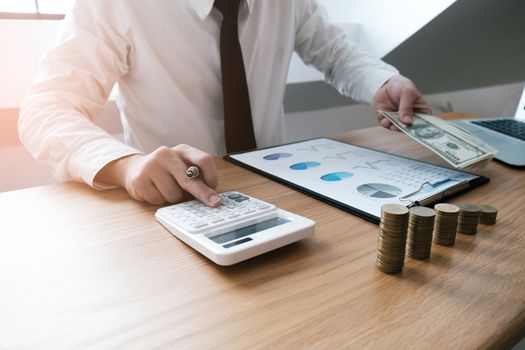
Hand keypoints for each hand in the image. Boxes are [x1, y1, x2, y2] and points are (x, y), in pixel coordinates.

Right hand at [95, 144, 220, 206]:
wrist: (134, 168)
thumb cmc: (166, 171)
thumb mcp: (183, 167)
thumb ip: (196, 176)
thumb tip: (211, 195)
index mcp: (182, 150)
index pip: (204, 160)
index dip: (212, 176)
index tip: (214, 189)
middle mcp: (166, 154)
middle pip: (189, 179)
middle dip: (202, 193)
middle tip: (213, 203)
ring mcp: (151, 166)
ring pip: (173, 194)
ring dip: (173, 198)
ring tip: (166, 189)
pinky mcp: (140, 180)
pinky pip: (159, 200)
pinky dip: (160, 200)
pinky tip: (155, 190)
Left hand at [372, 75, 431, 130]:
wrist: (385, 83)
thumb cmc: (401, 85)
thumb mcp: (407, 92)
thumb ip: (406, 107)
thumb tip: (407, 122)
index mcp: (421, 111)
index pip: (425, 123)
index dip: (421, 127)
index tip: (413, 126)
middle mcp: (411, 118)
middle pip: (410, 129)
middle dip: (403, 128)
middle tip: (398, 125)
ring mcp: (399, 120)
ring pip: (397, 128)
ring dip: (392, 126)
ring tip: (387, 121)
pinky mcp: (387, 119)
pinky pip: (386, 124)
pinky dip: (383, 121)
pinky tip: (381, 113)